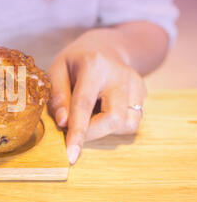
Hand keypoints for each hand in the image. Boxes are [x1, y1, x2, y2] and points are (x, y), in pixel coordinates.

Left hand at [47, 29, 146, 164]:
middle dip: (92, 134)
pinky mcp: (144, 92)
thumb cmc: (75, 61)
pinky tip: (104, 110)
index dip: (77, 132)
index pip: (84, 104)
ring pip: (127, 124)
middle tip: (74, 131)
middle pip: (113, 118)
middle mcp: (120, 75)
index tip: (71, 155)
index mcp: (94, 65)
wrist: (105, 46)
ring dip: (104, 130)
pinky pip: (132, 122)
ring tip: (91, 114)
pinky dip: (114, 124)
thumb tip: (63, 124)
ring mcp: (136, 84)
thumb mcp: (57, 71)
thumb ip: (57, 96)